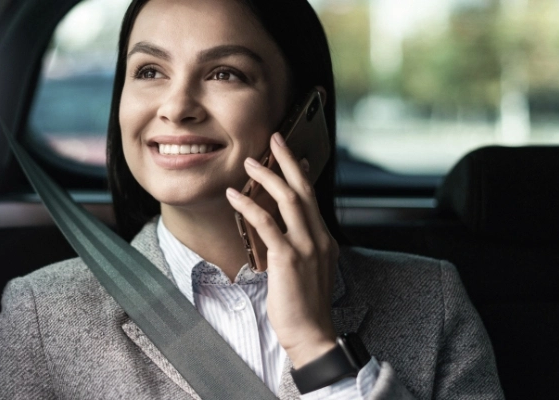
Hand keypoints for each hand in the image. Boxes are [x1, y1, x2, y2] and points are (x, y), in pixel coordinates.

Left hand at [225, 132, 340, 368]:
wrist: (311, 334)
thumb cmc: (304, 307)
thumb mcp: (307, 271)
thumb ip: (298, 249)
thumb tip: (281, 233)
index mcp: (324, 240)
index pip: (311, 198)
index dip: (299, 173)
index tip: (290, 154)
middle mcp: (319, 238)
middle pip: (303, 189)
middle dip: (287, 160)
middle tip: (274, 138)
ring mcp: (306, 247)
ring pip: (288, 199)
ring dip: (267, 176)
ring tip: (249, 163)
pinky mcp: (288, 258)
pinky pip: (267, 223)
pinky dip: (249, 205)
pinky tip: (234, 196)